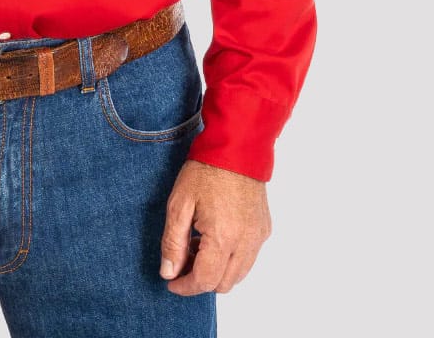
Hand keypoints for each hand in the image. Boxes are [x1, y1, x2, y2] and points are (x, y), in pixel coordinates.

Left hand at [158, 160, 271, 294]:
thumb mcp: (179, 204)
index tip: (171, 282)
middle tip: (182, 259)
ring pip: (238, 274)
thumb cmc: (205, 171)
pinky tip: (214, 236)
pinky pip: (248, 257)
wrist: (236, 146)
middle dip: (201, 279)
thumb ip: (173, 242)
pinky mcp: (264, 229)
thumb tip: (169, 272)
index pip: (205, 280)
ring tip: (197, 244)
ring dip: (217, 270)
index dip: (185, 287)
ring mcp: (258, 237)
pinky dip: (231, 259)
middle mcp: (246, 243)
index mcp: (223, 238)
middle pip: (223, 284)